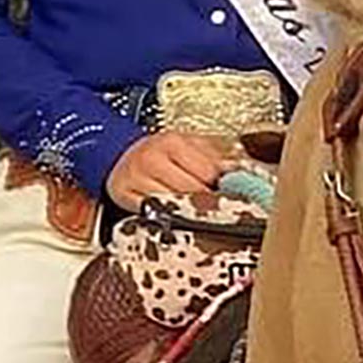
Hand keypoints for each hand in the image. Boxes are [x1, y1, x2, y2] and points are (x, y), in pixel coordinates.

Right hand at [106, 131, 238, 211]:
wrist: (123, 155)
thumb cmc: (161, 152)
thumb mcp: (190, 145)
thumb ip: (216, 158)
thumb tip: (239, 174)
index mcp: (172, 143)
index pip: (207, 173)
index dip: (220, 187)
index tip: (227, 194)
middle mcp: (151, 159)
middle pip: (190, 192)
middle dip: (204, 202)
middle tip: (212, 207)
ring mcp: (135, 178)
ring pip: (170, 206)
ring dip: (185, 213)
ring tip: (192, 212)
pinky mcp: (123, 196)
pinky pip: (149, 215)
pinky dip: (163, 219)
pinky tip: (171, 215)